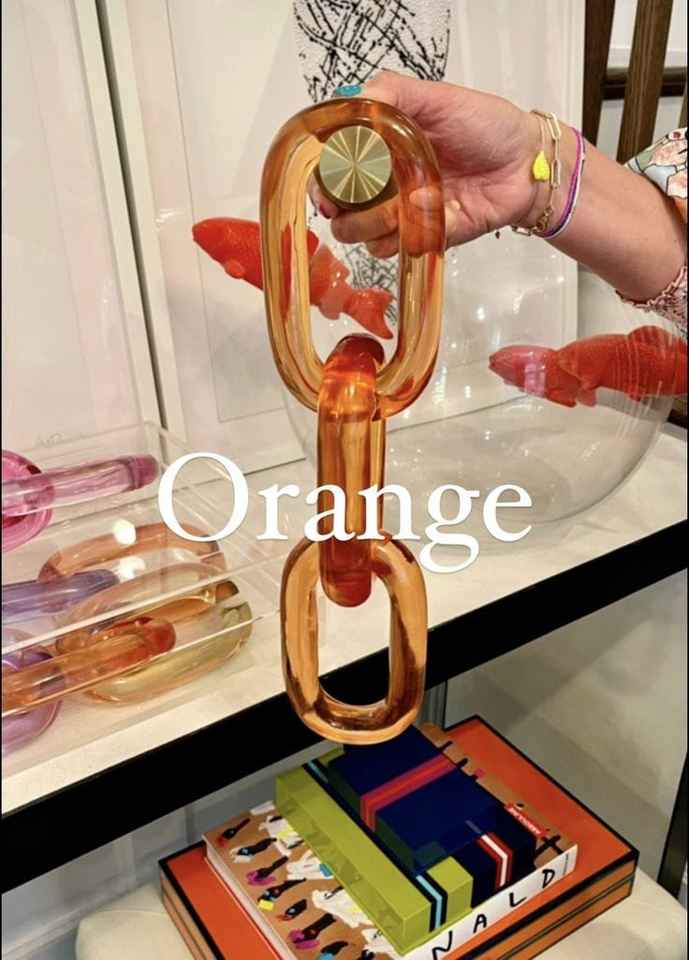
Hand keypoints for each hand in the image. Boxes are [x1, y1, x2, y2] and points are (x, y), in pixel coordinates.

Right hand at [311, 72, 543, 255]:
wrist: (526, 162)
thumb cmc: (486, 126)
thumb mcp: (437, 98)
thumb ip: (393, 94)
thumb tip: (353, 99)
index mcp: (382, 153)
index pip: (335, 174)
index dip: (324, 183)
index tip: (324, 187)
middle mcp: (388, 188)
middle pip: (343, 215)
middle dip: (342, 213)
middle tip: (346, 205)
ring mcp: (406, 216)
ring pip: (366, 238)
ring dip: (372, 226)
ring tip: (398, 205)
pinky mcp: (427, 237)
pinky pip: (403, 248)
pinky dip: (411, 232)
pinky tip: (433, 209)